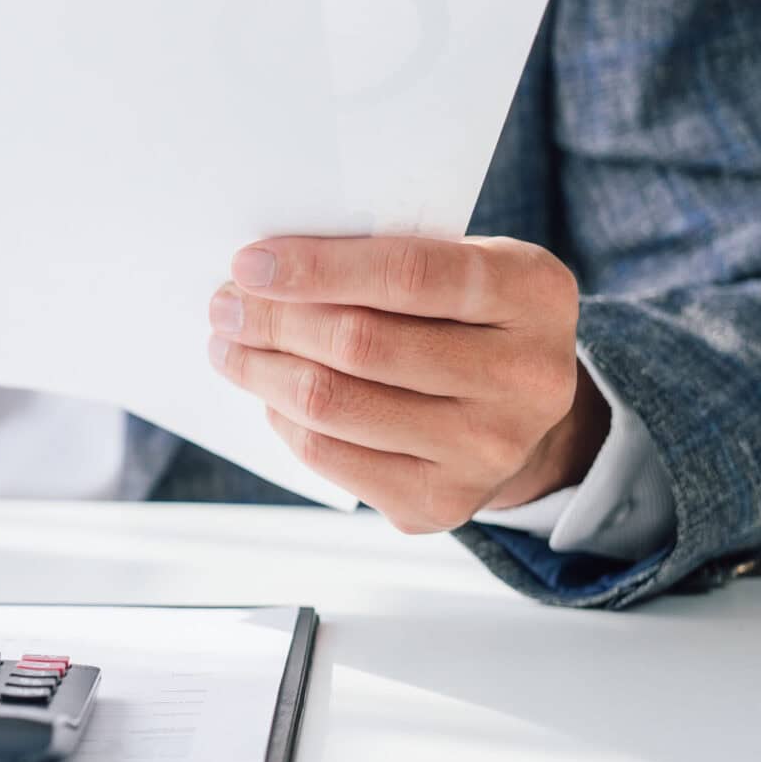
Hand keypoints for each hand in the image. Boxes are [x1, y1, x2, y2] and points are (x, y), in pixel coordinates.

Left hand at [207, 235, 608, 534]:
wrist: (521, 417)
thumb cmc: (468, 320)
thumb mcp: (461, 266)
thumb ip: (387, 259)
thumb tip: (265, 270)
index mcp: (534, 294)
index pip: (410, 275)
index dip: (319, 268)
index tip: (250, 263)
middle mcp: (526, 378)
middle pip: (361, 344)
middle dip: (274, 320)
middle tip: (226, 305)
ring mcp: (489, 450)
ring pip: (334, 404)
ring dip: (263, 369)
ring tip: (230, 346)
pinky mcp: (442, 502)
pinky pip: (330, 456)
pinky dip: (283, 418)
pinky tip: (271, 393)